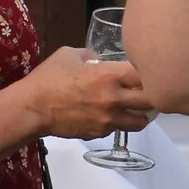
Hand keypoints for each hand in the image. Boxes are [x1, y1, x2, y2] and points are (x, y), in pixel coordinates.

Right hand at [20, 47, 155, 139]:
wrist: (32, 109)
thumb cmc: (49, 78)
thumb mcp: (70, 55)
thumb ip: (91, 55)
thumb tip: (100, 59)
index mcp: (110, 75)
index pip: (146, 74)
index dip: (153, 72)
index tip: (150, 71)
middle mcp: (114, 98)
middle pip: (152, 101)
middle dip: (156, 96)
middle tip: (153, 92)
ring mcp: (108, 119)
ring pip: (140, 122)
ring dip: (141, 115)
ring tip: (137, 109)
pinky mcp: (98, 133)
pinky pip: (117, 129)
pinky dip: (118, 123)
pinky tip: (110, 116)